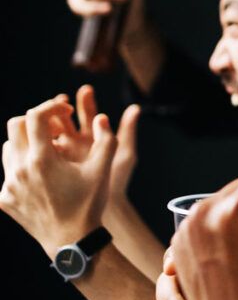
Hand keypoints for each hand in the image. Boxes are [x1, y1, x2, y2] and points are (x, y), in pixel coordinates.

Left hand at [1, 98, 117, 256]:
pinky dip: (22, 165)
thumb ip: (106, 139)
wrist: (71, 241)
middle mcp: (19, 169)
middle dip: (37, 121)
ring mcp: (8, 185)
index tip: (65, 111)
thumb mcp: (103, 169)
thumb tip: (102, 118)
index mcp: (42, 159)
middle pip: (16, 126)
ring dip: (27, 142)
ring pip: (9, 147)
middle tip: (57, 131)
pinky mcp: (4, 199)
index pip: (36, 116)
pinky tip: (43, 177)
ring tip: (50, 153)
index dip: (52, 106)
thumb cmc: (89, 204)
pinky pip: (7, 172)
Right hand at [48, 86, 140, 202]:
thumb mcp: (125, 155)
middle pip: (65, 119)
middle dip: (61, 107)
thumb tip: (136, 108)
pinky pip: (40, 152)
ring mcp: (61, 155)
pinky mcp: (49, 167)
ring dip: (47, 123)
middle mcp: (76, 144)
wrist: (104, 209)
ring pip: (50, 133)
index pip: (87, 114)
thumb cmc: (117, 181)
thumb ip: (128, 131)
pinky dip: (39, 143)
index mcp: (94, 137)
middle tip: (61, 99)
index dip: (85, 101)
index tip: (85, 90)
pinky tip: (38, 138)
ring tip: (50, 117)